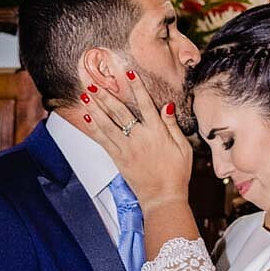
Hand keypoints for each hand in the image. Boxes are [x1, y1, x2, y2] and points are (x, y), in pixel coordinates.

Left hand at [75, 70, 191, 208]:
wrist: (163, 197)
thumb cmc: (176, 174)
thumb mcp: (183, 147)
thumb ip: (172, 125)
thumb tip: (167, 106)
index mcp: (157, 132)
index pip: (146, 104)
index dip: (137, 87)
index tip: (128, 73)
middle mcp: (140, 137)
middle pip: (120, 111)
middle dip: (106, 94)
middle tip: (95, 81)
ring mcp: (127, 148)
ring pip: (107, 124)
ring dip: (95, 107)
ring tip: (85, 94)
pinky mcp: (118, 159)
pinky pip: (103, 140)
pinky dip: (93, 127)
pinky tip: (86, 117)